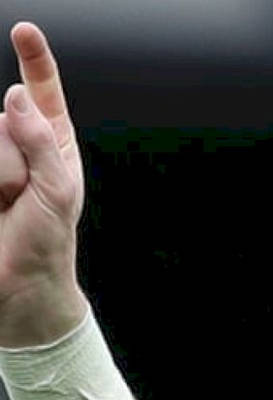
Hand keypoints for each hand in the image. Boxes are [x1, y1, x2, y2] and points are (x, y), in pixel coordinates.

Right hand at [0, 23, 85, 344]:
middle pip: (5, 122)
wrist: (20, 286)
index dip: (34, 60)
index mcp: (48, 143)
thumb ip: (40, 142)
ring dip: (2, 178)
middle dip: (16, 162)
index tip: (25, 31)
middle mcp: (14, 142)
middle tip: (22, 199)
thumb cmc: (46, 241)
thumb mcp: (58, 190)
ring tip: (6, 207)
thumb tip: (16, 96)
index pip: (40, 92)